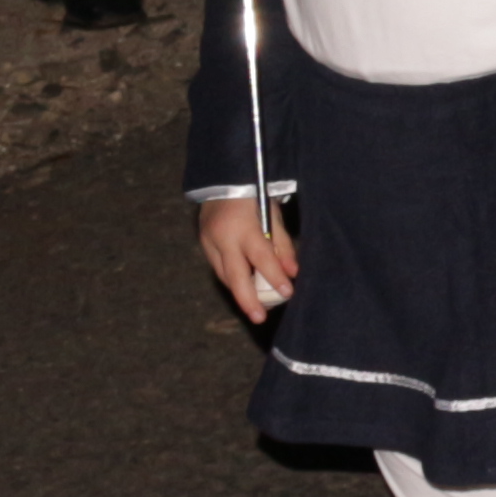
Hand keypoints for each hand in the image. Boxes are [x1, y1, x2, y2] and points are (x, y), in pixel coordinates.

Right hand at [198, 194, 296, 320]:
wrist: (222, 179)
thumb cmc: (255, 196)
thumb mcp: (273, 215)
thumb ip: (282, 244)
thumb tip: (292, 273)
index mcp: (243, 227)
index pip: (261, 257)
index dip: (274, 276)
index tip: (287, 293)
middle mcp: (222, 237)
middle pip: (234, 275)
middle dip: (247, 299)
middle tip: (259, 317)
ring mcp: (208, 241)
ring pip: (224, 275)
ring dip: (240, 291)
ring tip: (255, 307)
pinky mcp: (203, 244)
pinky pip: (218, 268)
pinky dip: (232, 279)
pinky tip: (244, 287)